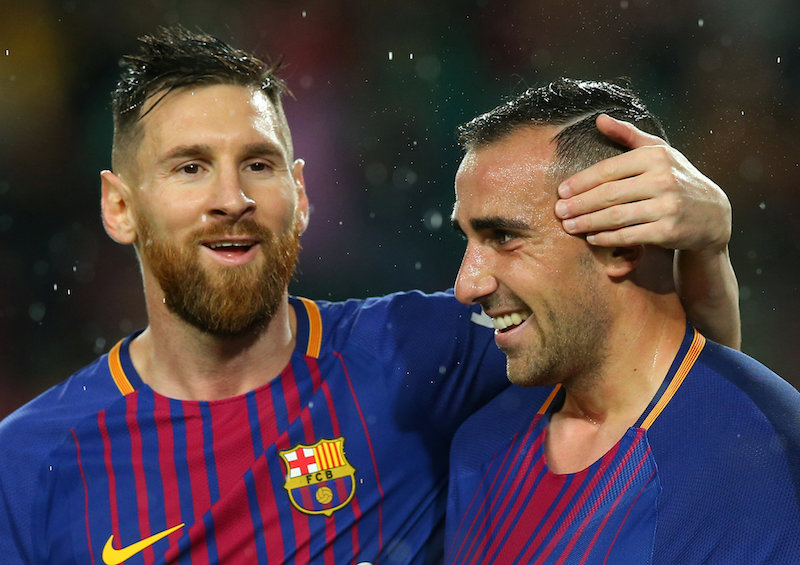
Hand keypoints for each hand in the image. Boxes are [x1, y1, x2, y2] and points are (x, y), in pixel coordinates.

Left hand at [554, 114, 730, 251]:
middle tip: (559, 212)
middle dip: (579, 204)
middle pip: (609, 194)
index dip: (581, 181)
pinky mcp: (669, 231)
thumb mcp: (658, 152)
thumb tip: (599, 119)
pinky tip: (592, 237)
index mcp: (655, 157)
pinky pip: (630, 236)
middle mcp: (663, 179)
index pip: (609, 169)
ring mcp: (667, 206)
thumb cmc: (677, 178)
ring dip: (588, 222)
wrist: (713, 214)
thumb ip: (628, 135)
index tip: (561, 191)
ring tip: (569, 226)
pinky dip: (607, 238)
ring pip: (616, 216)